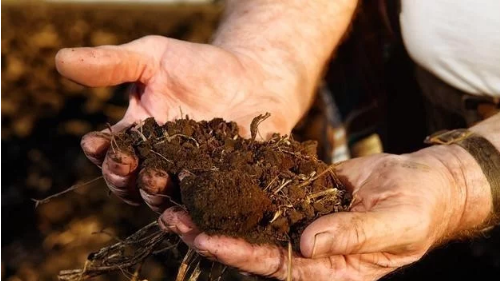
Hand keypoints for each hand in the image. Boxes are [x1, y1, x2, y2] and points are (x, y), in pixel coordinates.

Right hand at [56, 35, 300, 211]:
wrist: (253, 75)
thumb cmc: (199, 66)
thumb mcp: (154, 57)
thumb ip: (113, 63)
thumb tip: (60, 59)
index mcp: (138, 139)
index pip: (110, 153)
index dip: (101, 152)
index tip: (97, 143)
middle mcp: (160, 165)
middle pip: (133, 185)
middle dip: (127, 179)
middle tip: (133, 167)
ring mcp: (192, 180)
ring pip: (168, 200)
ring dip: (159, 196)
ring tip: (162, 181)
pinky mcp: (224, 187)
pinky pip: (211, 204)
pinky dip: (204, 208)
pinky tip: (205, 202)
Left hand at [160, 146, 487, 279]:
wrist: (425, 183)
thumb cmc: (420, 210)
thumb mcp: (395, 224)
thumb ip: (353, 236)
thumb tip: (308, 243)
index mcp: (330, 270)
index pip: (274, 266)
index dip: (238, 254)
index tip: (204, 239)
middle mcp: (309, 251)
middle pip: (252, 246)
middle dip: (212, 234)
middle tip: (172, 217)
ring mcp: (303, 223)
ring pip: (253, 219)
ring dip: (217, 208)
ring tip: (179, 194)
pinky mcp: (303, 198)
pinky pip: (268, 192)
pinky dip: (241, 184)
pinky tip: (214, 171)